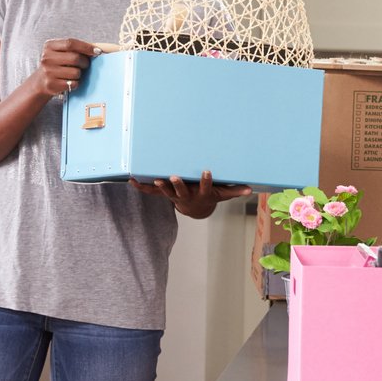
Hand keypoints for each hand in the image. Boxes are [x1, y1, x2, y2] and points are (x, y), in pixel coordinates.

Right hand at [33, 39, 97, 97]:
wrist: (41, 81)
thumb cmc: (57, 64)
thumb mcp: (61, 52)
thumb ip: (75, 48)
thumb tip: (97, 50)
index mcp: (49, 46)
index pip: (70, 43)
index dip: (86, 47)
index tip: (97, 51)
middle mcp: (46, 58)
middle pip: (75, 58)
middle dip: (85, 62)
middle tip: (85, 64)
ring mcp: (48, 72)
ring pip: (76, 72)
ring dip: (79, 74)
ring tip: (73, 73)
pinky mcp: (51, 84)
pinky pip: (73, 83)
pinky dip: (75, 83)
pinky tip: (69, 81)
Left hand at [131, 171, 250, 220]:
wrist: (196, 209)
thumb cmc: (209, 197)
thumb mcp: (222, 195)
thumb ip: (234, 191)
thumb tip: (250, 189)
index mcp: (201, 195)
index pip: (205, 187)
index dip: (206, 180)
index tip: (207, 171)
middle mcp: (186, 196)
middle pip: (181, 191)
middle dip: (178, 184)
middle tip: (174, 177)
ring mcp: (175, 196)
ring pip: (166, 192)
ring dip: (161, 187)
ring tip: (155, 180)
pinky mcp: (166, 194)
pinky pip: (152, 192)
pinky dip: (141, 187)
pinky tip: (131, 180)